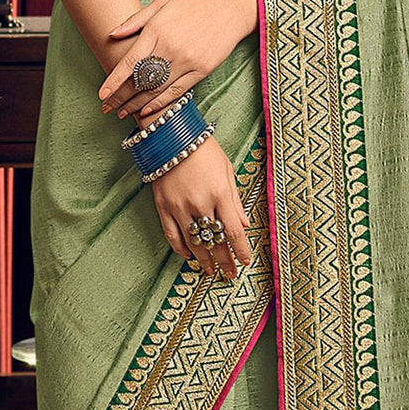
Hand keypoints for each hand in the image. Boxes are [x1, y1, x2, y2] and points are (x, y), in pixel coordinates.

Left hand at [98, 0, 257, 121]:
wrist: (229, 10)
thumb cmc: (193, 5)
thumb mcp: (162, 3)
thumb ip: (136, 20)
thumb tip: (112, 34)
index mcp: (157, 30)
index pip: (130, 62)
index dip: (114, 81)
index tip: (102, 94)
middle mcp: (171, 48)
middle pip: (141, 80)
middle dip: (121, 97)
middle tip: (106, 108)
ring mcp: (187, 61)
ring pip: (157, 90)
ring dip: (137, 104)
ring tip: (123, 112)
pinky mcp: (202, 70)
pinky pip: (177, 92)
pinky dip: (160, 103)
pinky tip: (146, 110)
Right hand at [151, 134, 252, 278]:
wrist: (171, 135)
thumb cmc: (203, 148)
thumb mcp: (226, 169)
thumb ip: (236, 199)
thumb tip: (246, 224)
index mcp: (220, 192)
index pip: (234, 231)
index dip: (240, 250)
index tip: (245, 262)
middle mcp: (200, 203)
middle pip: (215, 241)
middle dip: (224, 260)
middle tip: (230, 274)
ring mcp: (179, 206)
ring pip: (194, 242)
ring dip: (204, 259)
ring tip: (211, 270)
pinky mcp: (163, 206)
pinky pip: (172, 235)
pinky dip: (181, 248)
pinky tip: (189, 255)